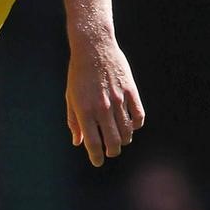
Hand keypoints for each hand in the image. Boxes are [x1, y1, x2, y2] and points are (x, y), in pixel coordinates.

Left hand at [66, 40, 144, 165]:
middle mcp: (102, 108)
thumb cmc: (78, 73)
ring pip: (127, 132)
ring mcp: (118, 100)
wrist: (93, 47)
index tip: (97, 161)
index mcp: (84, 110)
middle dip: (112, 152)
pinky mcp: (131, 91)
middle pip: (113, 142)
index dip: (96, 156)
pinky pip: (139, 116)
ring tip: (120, 140)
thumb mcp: (70, 97)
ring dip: (124, 140)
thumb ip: (74, 121)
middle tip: (110, 152)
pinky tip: (132, 125)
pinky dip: (136, 125)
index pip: (93, 142)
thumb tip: (78, 142)